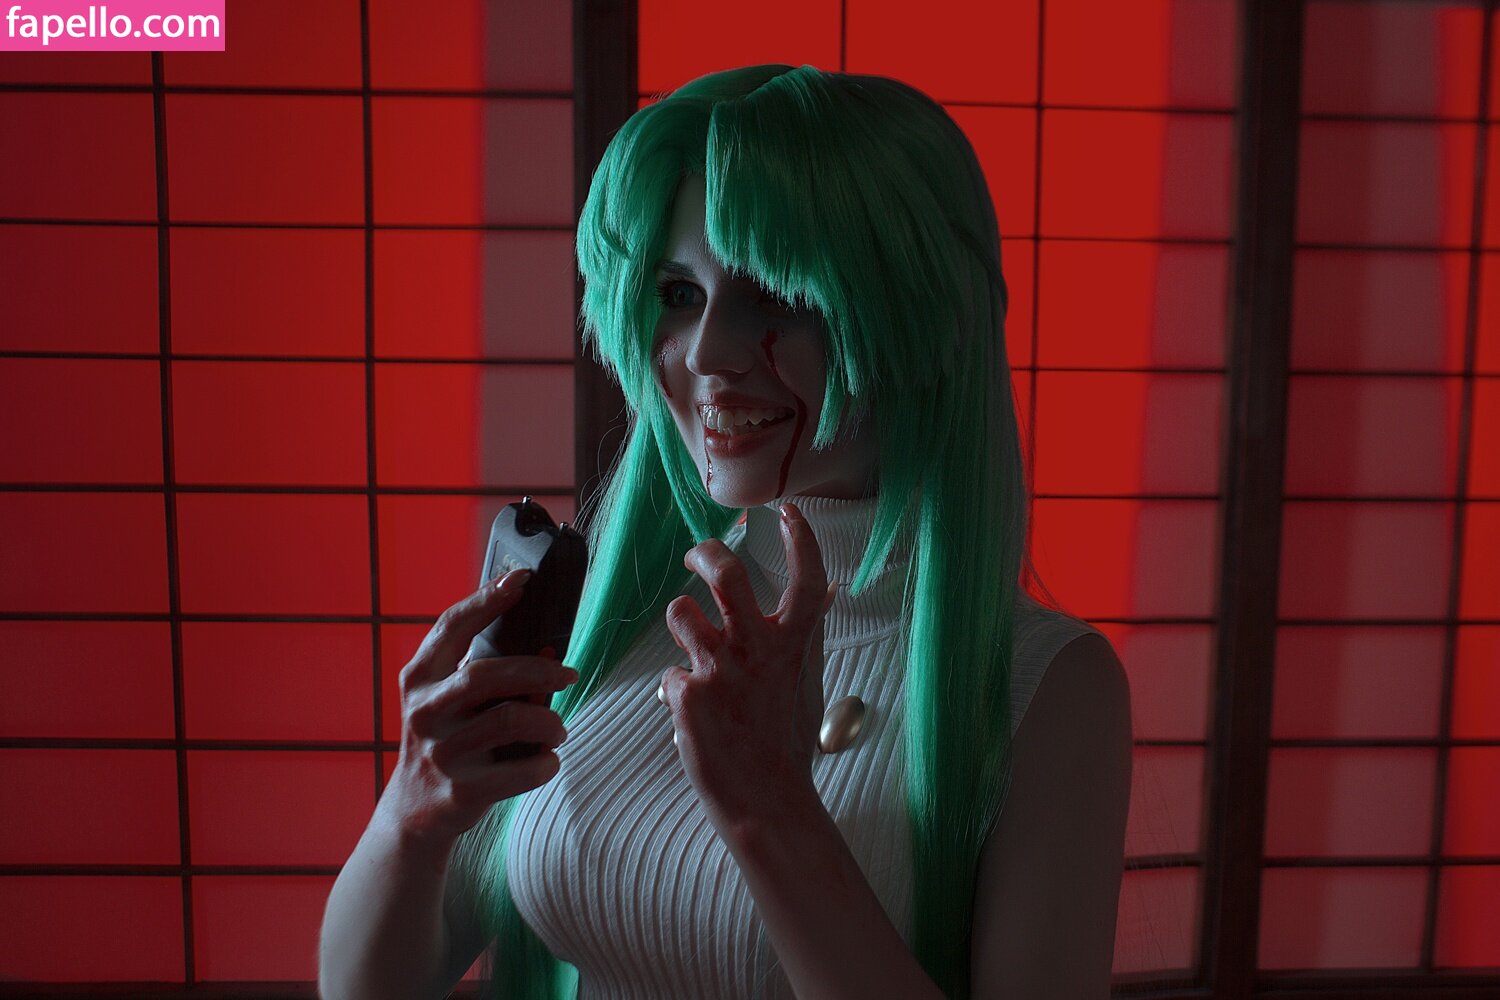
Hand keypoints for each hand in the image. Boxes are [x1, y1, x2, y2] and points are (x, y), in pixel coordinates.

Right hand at [379, 569, 577, 849]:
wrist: (414, 811)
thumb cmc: (448, 739)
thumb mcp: (449, 700)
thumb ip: (488, 673)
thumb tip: (551, 651)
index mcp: (418, 679)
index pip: (451, 626)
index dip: (487, 598)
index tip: (522, 577)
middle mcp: (423, 712)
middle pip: (486, 674)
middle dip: (538, 670)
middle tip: (569, 675)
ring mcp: (440, 754)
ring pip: (512, 720)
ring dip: (549, 721)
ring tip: (557, 728)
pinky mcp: (461, 792)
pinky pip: (524, 769)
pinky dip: (546, 762)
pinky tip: (546, 759)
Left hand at [657, 502, 838, 829]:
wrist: (766, 802)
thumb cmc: (788, 743)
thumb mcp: (807, 680)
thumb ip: (808, 632)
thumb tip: (830, 588)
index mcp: (793, 643)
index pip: (806, 578)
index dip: (799, 538)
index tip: (786, 511)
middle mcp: (758, 648)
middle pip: (724, 571)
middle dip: (705, 552)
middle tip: (695, 556)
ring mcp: (721, 668)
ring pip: (681, 612)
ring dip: (683, 624)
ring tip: (696, 653)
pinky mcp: (687, 694)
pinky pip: (670, 672)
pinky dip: (680, 690)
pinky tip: (697, 715)